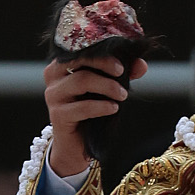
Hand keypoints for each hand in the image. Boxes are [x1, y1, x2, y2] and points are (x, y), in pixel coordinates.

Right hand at [42, 54, 148, 176]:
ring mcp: (53, 95)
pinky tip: (113, 108)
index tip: (122, 61)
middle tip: (122, 72)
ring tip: (122, 95)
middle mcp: (53, 75)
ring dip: (106, 86)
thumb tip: (142, 64)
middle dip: (104, 63)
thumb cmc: (90, 113)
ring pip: (81, 81)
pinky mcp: (58, 115)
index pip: (79, 48)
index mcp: (62, 63)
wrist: (75, 147)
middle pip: (78, 59)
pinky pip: (82, 107)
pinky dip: (101, 106)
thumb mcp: (105, 90)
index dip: (101, 50)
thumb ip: (121, 74)